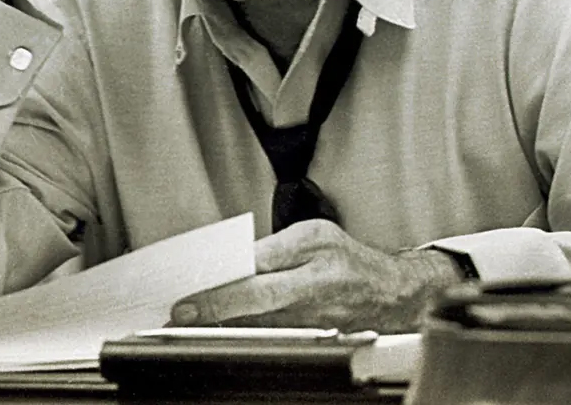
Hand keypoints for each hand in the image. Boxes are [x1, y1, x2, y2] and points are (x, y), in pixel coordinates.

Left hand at [169, 220, 464, 332]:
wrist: (389, 293)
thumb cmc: (347, 258)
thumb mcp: (313, 235)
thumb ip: (273, 248)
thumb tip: (233, 262)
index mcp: (314, 254)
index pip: (259, 273)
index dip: (221, 288)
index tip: (190, 298)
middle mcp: (313, 290)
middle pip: (256, 302)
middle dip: (215, 309)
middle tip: (182, 314)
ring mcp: (312, 319)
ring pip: (259, 322)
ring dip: (224, 322)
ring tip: (193, 318)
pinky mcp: (310, 335)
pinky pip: (271, 332)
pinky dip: (244, 330)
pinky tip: (222, 326)